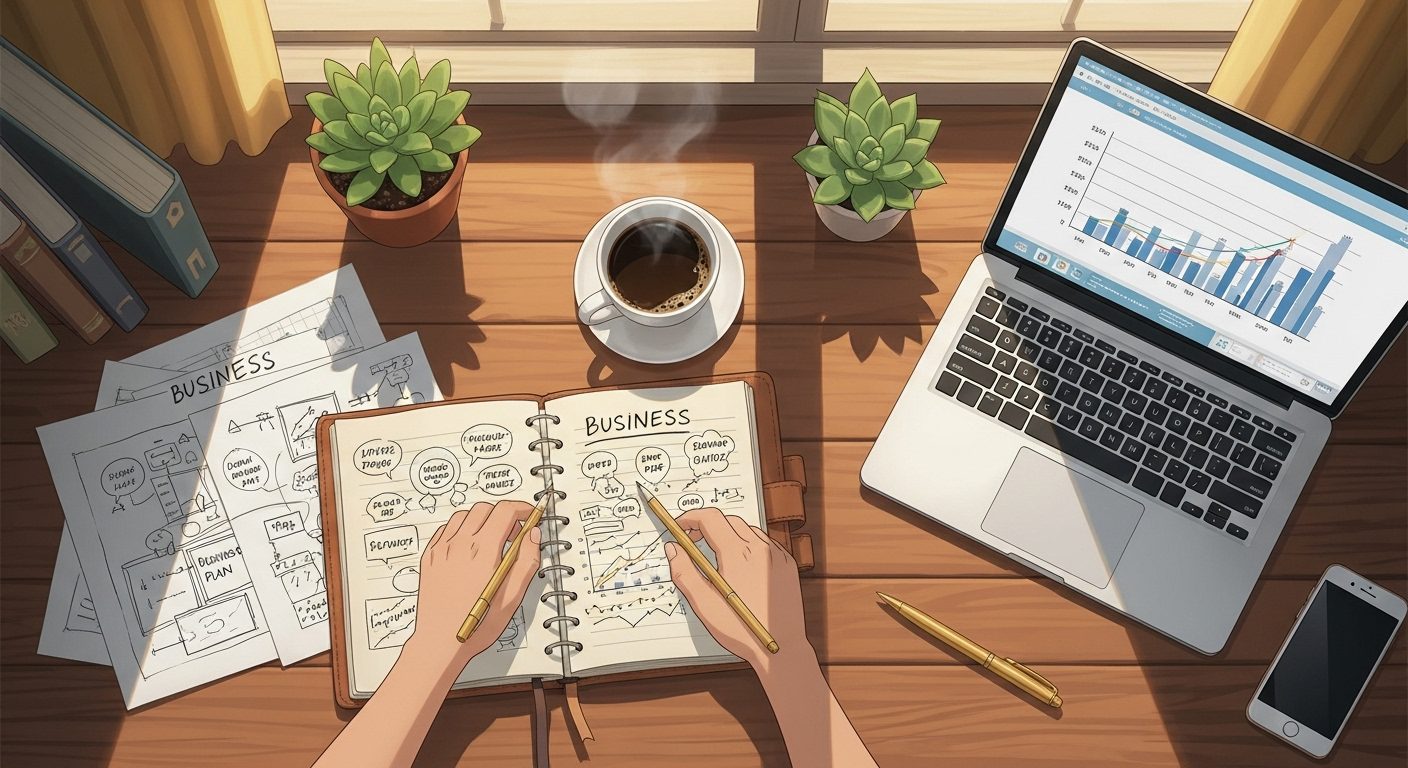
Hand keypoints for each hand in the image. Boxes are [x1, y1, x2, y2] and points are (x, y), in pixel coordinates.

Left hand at [407, 500, 541, 668]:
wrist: (441, 641)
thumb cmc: (477, 625)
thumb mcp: (514, 596)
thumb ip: (527, 560)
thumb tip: (533, 535)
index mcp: (484, 551)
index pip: (505, 511)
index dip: (522, 508)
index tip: (529, 515)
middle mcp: (460, 545)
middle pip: (485, 508)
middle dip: (504, 513)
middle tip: (513, 533)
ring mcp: (442, 549)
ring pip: (464, 515)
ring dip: (481, 519)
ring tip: (491, 539)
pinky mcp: (429, 557)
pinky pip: (446, 529)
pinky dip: (461, 529)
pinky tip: (469, 546)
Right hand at [665, 508, 813, 677]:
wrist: (781, 648)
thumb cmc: (743, 630)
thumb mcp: (704, 604)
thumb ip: (684, 572)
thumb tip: (673, 549)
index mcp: (738, 554)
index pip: (710, 518)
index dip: (689, 518)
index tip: (679, 526)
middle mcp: (760, 549)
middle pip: (728, 520)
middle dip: (706, 524)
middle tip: (692, 541)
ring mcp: (777, 555)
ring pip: (747, 529)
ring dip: (727, 533)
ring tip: (715, 554)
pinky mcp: (787, 565)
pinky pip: (765, 543)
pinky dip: (748, 544)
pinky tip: (740, 563)